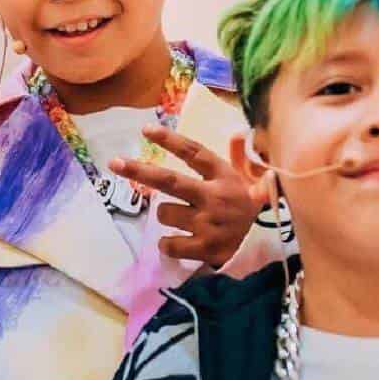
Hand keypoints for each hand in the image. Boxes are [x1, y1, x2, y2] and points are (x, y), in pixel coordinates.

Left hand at [108, 125, 266, 265]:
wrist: (264, 248)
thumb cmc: (245, 208)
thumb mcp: (247, 180)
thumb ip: (238, 158)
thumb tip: (237, 134)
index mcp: (223, 177)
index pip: (194, 153)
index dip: (170, 140)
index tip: (145, 130)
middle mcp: (214, 197)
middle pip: (169, 181)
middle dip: (139, 171)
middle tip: (114, 162)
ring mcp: (208, 224)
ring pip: (164, 214)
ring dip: (165, 215)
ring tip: (183, 218)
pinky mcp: (204, 249)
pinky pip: (169, 244)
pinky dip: (167, 244)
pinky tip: (178, 242)